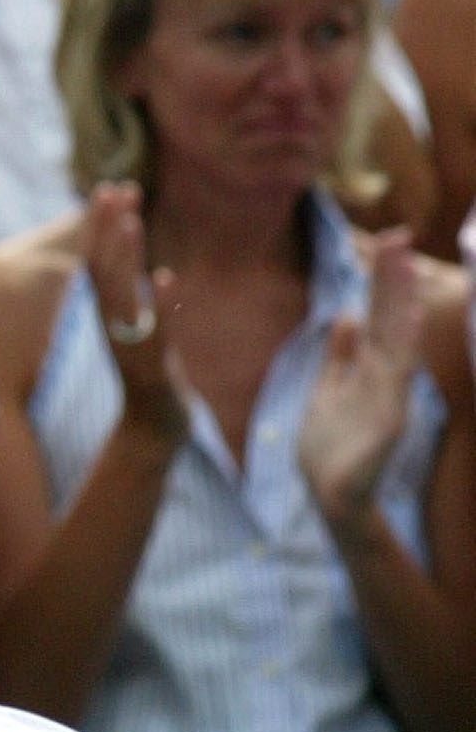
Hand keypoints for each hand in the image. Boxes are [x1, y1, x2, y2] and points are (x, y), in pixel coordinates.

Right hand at [85, 183, 189, 447]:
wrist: (151, 428)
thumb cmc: (145, 372)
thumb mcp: (131, 326)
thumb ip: (128, 291)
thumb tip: (131, 251)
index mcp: (103, 315)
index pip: (93, 262)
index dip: (97, 226)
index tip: (106, 189)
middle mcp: (110, 327)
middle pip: (101, 271)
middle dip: (106, 230)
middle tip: (114, 189)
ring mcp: (129, 345)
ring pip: (121, 297)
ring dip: (125, 258)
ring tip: (133, 222)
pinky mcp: (153, 366)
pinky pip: (155, 332)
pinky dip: (160, 305)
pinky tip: (167, 278)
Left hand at [299, 228, 423, 533]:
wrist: (329, 495)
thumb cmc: (330, 447)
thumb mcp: (328, 391)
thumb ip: (339, 357)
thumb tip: (346, 316)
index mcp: (367, 368)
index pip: (377, 315)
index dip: (381, 280)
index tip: (387, 242)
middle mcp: (383, 376)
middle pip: (389, 319)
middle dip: (393, 279)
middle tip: (399, 236)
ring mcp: (389, 396)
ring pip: (396, 340)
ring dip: (399, 302)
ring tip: (403, 264)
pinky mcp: (389, 420)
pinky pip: (396, 379)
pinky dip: (400, 348)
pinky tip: (402, 321)